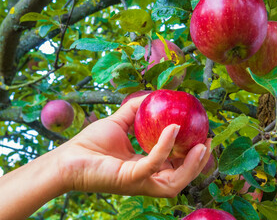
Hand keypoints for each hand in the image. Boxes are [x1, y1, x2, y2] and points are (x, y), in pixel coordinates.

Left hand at [57, 95, 211, 196]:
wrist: (67, 158)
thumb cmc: (91, 144)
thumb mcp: (119, 121)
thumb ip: (136, 109)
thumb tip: (154, 95)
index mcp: (145, 168)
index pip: (175, 167)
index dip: (192, 156)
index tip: (203, 136)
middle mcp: (146, 179)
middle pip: (180, 178)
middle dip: (198, 164)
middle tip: (209, 143)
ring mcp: (139, 182)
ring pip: (174, 181)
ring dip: (192, 165)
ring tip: (203, 145)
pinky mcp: (129, 179)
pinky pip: (153, 164)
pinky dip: (165, 147)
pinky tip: (172, 129)